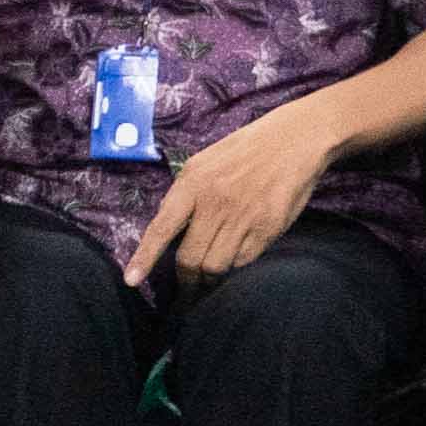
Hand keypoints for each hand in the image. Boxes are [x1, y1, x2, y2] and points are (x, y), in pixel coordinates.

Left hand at [124, 100, 337, 287]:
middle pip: (189, 259)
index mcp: (192, 183)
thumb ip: (184, 194)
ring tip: (210, 277)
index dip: (145, 258)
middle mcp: (214, 203)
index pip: (161, 228)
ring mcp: (242, 218)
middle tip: (188, 285)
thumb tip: (167, 226)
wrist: (294, 140)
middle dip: (186, 279)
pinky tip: (236, 256)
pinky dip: (236, 265)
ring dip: (210, 278)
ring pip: (216, 266)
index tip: (131, 280)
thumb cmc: (244, 150)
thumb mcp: (203, 162)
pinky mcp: (268, 229)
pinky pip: (244, 261)